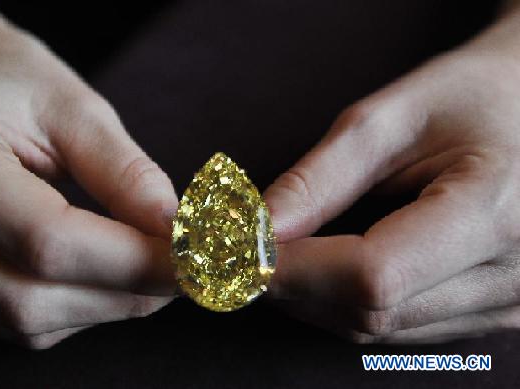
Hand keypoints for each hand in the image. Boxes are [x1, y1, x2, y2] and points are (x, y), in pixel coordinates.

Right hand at [0, 6, 176, 347]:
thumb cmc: (4, 80)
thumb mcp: (68, 105)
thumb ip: (122, 169)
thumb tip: (174, 227)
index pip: (47, 241)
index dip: (133, 259)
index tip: (196, 255)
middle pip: (32, 297)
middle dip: (128, 291)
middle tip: (189, 267)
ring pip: (26, 321)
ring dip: (109, 304)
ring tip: (154, 264)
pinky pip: (20, 322)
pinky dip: (81, 306)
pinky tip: (110, 271)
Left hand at [264, 10, 519, 342]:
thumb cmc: (469, 97)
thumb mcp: (390, 119)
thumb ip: (319, 179)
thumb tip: (260, 233)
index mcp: (493, 211)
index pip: (373, 275)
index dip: (296, 270)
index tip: (245, 251)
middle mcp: (514, 275)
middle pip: (372, 311)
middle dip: (297, 287)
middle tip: (255, 250)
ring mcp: (510, 304)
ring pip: (380, 330)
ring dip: (318, 300)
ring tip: (291, 254)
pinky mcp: (496, 312)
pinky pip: (400, 329)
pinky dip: (350, 305)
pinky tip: (331, 268)